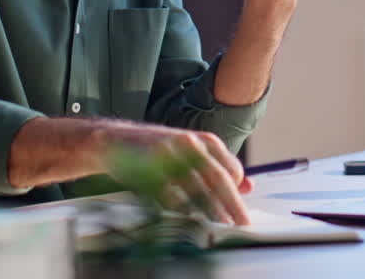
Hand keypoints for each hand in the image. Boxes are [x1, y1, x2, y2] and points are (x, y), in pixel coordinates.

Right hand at [95, 121, 253, 224]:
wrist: (116, 140)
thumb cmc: (160, 150)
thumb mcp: (192, 152)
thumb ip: (218, 167)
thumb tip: (249, 186)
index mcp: (204, 140)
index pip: (231, 169)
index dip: (238, 192)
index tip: (242, 212)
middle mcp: (189, 144)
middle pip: (218, 179)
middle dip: (232, 204)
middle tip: (241, 224)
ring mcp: (169, 155)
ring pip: (196, 189)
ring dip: (209, 211)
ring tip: (217, 225)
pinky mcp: (150, 168)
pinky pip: (171, 196)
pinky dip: (181, 210)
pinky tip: (186, 216)